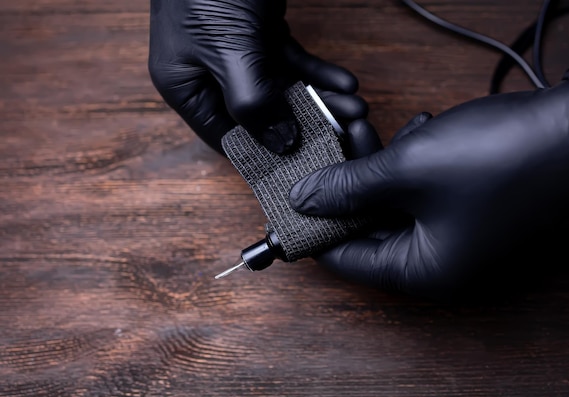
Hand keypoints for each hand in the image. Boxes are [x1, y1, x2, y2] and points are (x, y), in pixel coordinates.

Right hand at [148, 0, 362, 153]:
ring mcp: (235, 55)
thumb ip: (254, 102)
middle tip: (344, 129)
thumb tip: (279, 145)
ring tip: (356, 107)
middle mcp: (208, 75)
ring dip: (320, 98)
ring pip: (282, 89)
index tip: (302, 164)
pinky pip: (292, 62)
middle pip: (262, 115)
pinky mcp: (258, 34)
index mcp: (185, 86)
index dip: (263, 154)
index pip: (226, 136)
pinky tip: (345, 81)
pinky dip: (317, 71)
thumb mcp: (229, 52)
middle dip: (306, 122)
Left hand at [289, 63, 568, 294]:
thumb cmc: (496, 158)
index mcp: (422, 270)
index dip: (314, 228)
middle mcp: (437, 261)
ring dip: (377, 167)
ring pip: (391, 205)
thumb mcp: (406, 169)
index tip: (288, 197)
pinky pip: (418, 192)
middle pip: (366, 230)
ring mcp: (453, 234)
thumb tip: (303, 200)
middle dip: (347, 186)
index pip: (346, 259)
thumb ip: (348, 188)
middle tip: (332, 147)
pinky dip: (408, 165)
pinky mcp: (464, 207)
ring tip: (373, 130)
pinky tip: (418, 133)